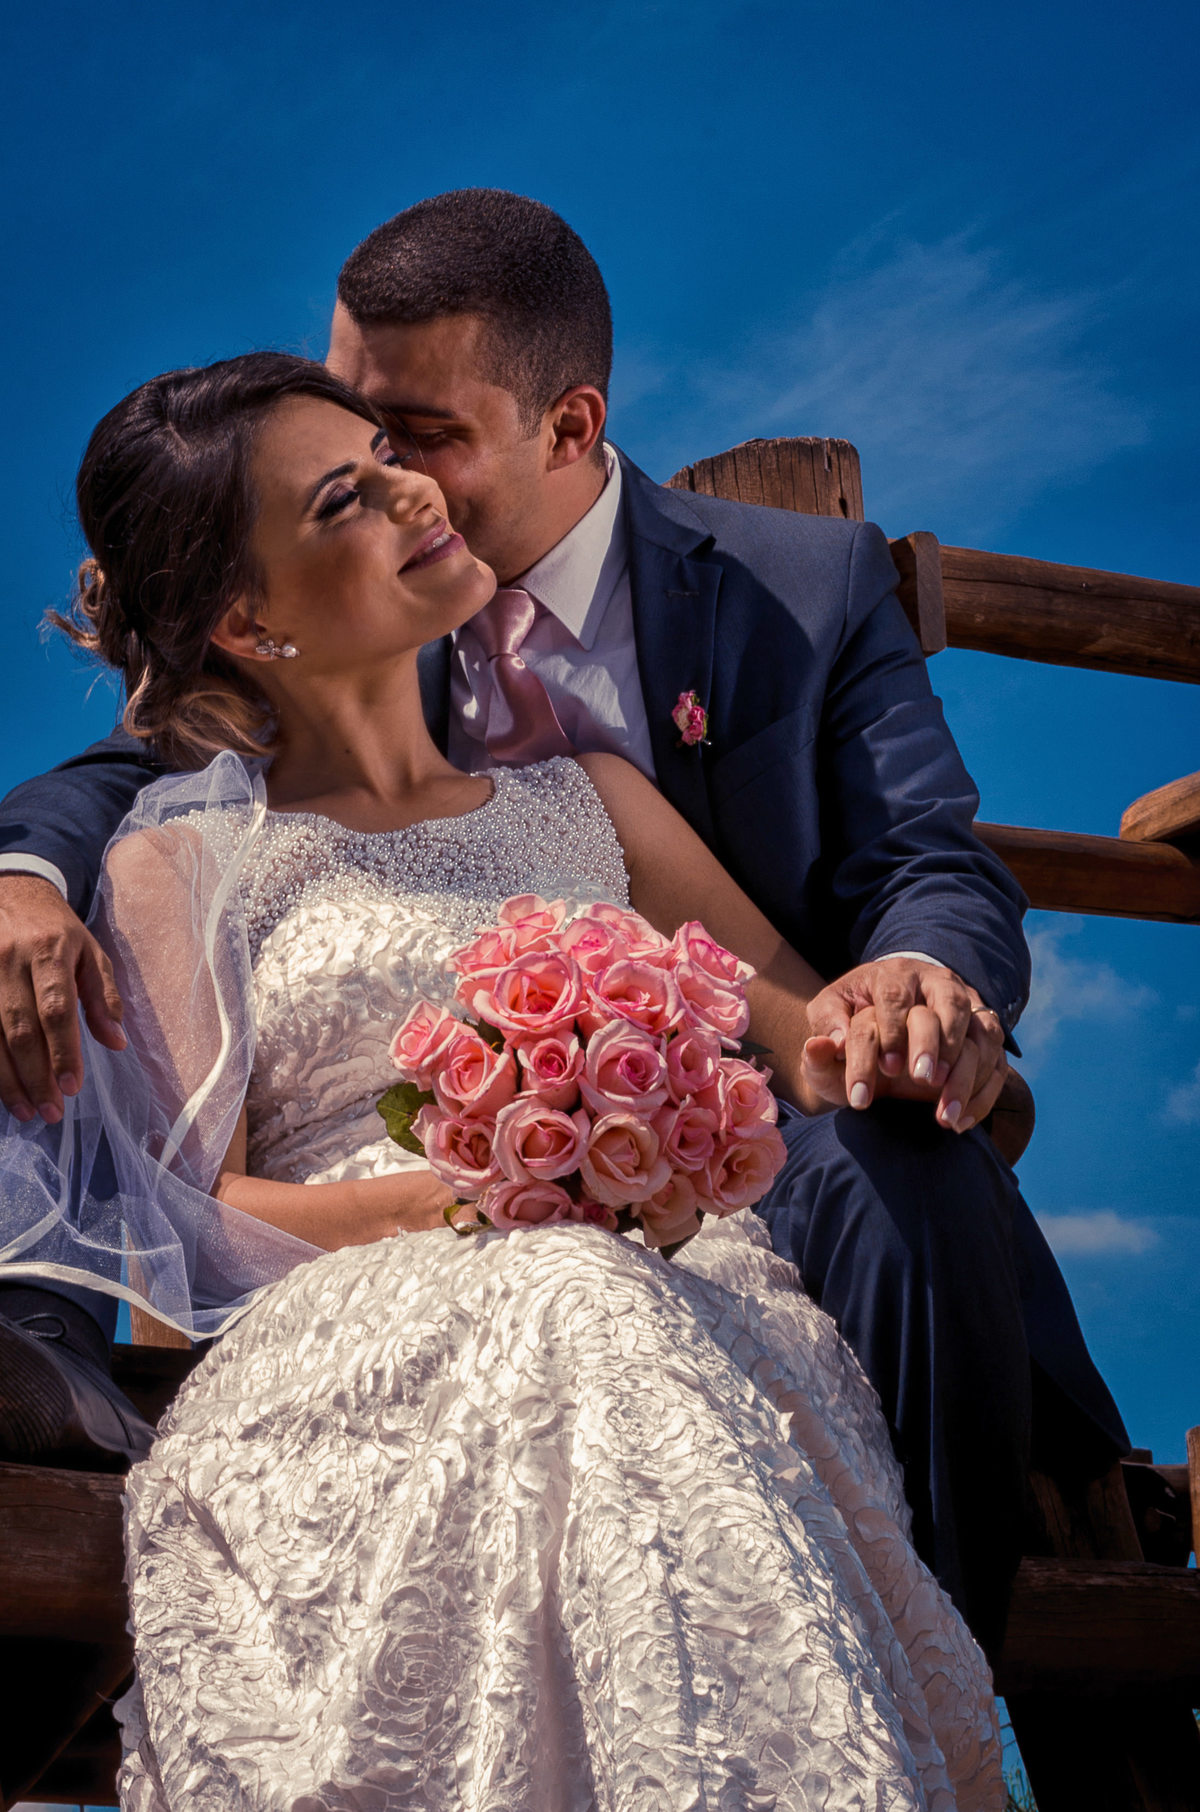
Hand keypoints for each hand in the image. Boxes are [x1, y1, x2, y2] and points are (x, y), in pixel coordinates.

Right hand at [0, 875, 125, 1122]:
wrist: (11, 893)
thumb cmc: (56, 931)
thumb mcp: (90, 953)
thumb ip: (104, 998)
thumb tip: (117, 1043)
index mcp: (48, 952)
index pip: (56, 1009)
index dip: (63, 1051)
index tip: (72, 1087)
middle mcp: (9, 962)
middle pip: (20, 1029)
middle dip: (36, 1076)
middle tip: (53, 1111)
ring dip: (8, 1080)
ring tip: (28, 1112)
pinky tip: (2, 1090)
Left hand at [804, 957, 1007, 1132]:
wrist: (887, 1021)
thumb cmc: (853, 1020)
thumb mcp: (830, 1016)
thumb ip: (823, 1028)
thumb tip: (822, 1044)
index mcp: (894, 975)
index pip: (895, 996)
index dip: (893, 1031)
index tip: (886, 1068)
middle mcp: (936, 984)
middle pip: (948, 1005)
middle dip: (935, 1043)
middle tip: (921, 1080)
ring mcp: (967, 1008)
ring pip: (980, 1031)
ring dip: (965, 1073)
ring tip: (945, 1114)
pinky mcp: (985, 1035)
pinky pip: (995, 1060)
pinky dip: (983, 1092)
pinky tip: (959, 1121)